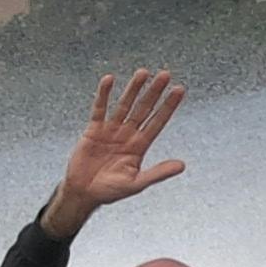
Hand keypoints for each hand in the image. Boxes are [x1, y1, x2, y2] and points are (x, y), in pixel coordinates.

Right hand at [44, 67, 186, 236]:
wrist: (83, 193)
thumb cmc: (110, 191)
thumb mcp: (136, 183)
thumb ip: (158, 173)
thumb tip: (182, 166)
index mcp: (140, 146)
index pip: (157, 121)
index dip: (168, 106)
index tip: (179, 90)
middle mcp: (128, 134)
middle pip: (144, 108)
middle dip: (154, 92)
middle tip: (165, 74)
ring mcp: (111, 130)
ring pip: (124, 105)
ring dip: (133, 89)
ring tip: (143, 73)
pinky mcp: (93, 130)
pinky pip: (99, 109)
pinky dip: (103, 95)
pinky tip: (109, 80)